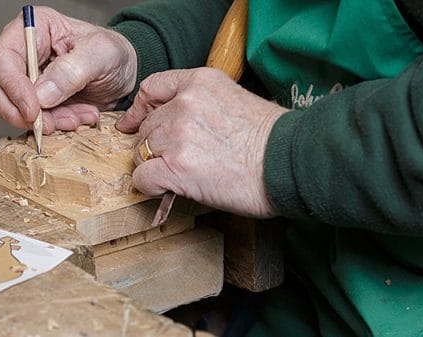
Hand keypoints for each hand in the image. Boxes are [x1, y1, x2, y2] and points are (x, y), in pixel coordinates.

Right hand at [0, 6, 136, 132]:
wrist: (123, 73)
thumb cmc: (112, 53)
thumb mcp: (102, 55)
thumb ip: (72, 70)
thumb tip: (42, 94)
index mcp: (33, 29)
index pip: (1, 58)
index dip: (12, 87)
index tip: (33, 109)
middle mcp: (21, 52)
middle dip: (20, 112)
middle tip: (47, 124)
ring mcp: (25, 79)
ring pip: (10, 108)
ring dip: (43, 122)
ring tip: (76, 118)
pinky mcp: (33, 101)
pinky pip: (30, 121)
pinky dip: (53, 126)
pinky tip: (77, 118)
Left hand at [116, 68, 287, 217]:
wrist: (287, 165)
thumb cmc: (268, 140)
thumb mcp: (233, 99)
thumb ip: (199, 103)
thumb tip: (170, 120)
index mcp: (200, 82)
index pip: (151, 88)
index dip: (140, 109)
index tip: (135, 123)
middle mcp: (184, 104)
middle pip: (146, 126)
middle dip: (153, 145)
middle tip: (173, 160)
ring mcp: (178, 134)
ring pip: (141, 151)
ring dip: (153, 165)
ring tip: (179, 174)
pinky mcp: (175, 166)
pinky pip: (142, 177)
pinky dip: (150, 186)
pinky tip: (168, 188)